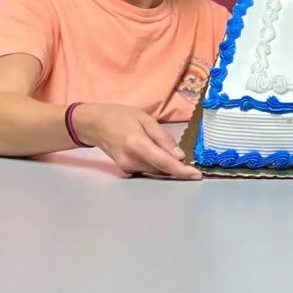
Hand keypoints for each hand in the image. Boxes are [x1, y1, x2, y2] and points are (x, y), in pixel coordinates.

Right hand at [76, 104, 200, 179]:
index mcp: (137, 144)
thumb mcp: (146, 119)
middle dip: (177, 166)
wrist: (95, 124)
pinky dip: (157, 164)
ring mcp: (127, 168)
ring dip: (167, 165)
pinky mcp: (125, 170)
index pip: (164, 163)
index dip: (182, 171)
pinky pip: (147, 169)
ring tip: (170, 152)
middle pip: (161, 169)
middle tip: (186, 157)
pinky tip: (156, 153)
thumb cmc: (121, 117)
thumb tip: (180, 156)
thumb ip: (163, 138)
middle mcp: (131, 161)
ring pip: (155, 171)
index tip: (197, 175)